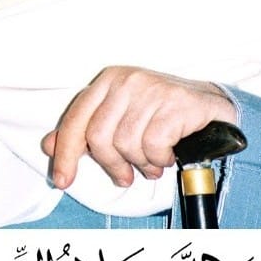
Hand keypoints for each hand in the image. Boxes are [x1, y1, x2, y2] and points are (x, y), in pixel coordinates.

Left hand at [42, 66, 236, 188]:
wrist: (211, 108)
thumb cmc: (161, 116)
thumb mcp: (119, 118)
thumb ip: (85, 131)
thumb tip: (48, 146)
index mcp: (108, 80)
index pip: (77, 118)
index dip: (66, 152)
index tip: (63, 181)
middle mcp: (127, 80)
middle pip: (99, 136)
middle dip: (110, 165)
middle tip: (123, 177)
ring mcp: (152, 89)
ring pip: (127, 144)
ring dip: (140, 163)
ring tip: (151, 163)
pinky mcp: (175, 103)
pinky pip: (153, 145)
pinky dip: (159, 159)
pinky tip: (167, 156)